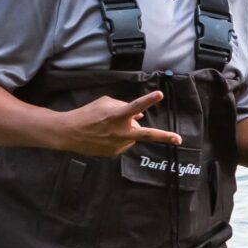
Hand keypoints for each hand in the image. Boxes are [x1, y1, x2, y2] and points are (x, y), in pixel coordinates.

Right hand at [60, 90, 179, 156]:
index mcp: (116, 115)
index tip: (160, 95)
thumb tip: (140, 115)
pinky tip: (106, 135)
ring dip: (129, 131)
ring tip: (109, 127)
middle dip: (164, 136)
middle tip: (179, 139)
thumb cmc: (87, 114)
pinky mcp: (114, 153)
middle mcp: (119, 131)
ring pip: (133, 136)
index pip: (135, 106)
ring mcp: (117, 144)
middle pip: (146, 134)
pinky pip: (124, 143)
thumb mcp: (105, 103)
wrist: (69, 133)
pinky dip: (120, 138)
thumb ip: (124, 106)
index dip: (148, 100)